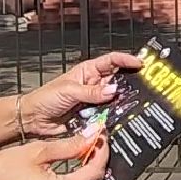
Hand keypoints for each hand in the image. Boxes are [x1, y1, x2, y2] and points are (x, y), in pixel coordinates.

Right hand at [0, 132, 109, 179]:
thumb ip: (69, 146)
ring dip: (88, 176)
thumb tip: (91, 138)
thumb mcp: (38, 151)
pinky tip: (73, 168)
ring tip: (87, 154)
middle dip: (99, 166)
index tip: (102, 138)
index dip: (102, 154)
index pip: (94, 174)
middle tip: (98, 145)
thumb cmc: (1, 168)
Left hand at [16, 50, 144, 138]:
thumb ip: (91, 92)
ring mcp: (94, 101)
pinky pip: (108, 115)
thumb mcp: (69, 91)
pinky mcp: (93, 116)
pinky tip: (124, 118)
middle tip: (146, 85)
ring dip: (124, 102)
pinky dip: (115, 117)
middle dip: (131, 82)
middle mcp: (94, 85)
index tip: (140, 64)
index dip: (126, 60)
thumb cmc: (45, 98)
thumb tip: (113, 90)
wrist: (34, 119)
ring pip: (115, 99)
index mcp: (87, 71)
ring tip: (138, 103)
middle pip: (117, 80)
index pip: (111, 61)